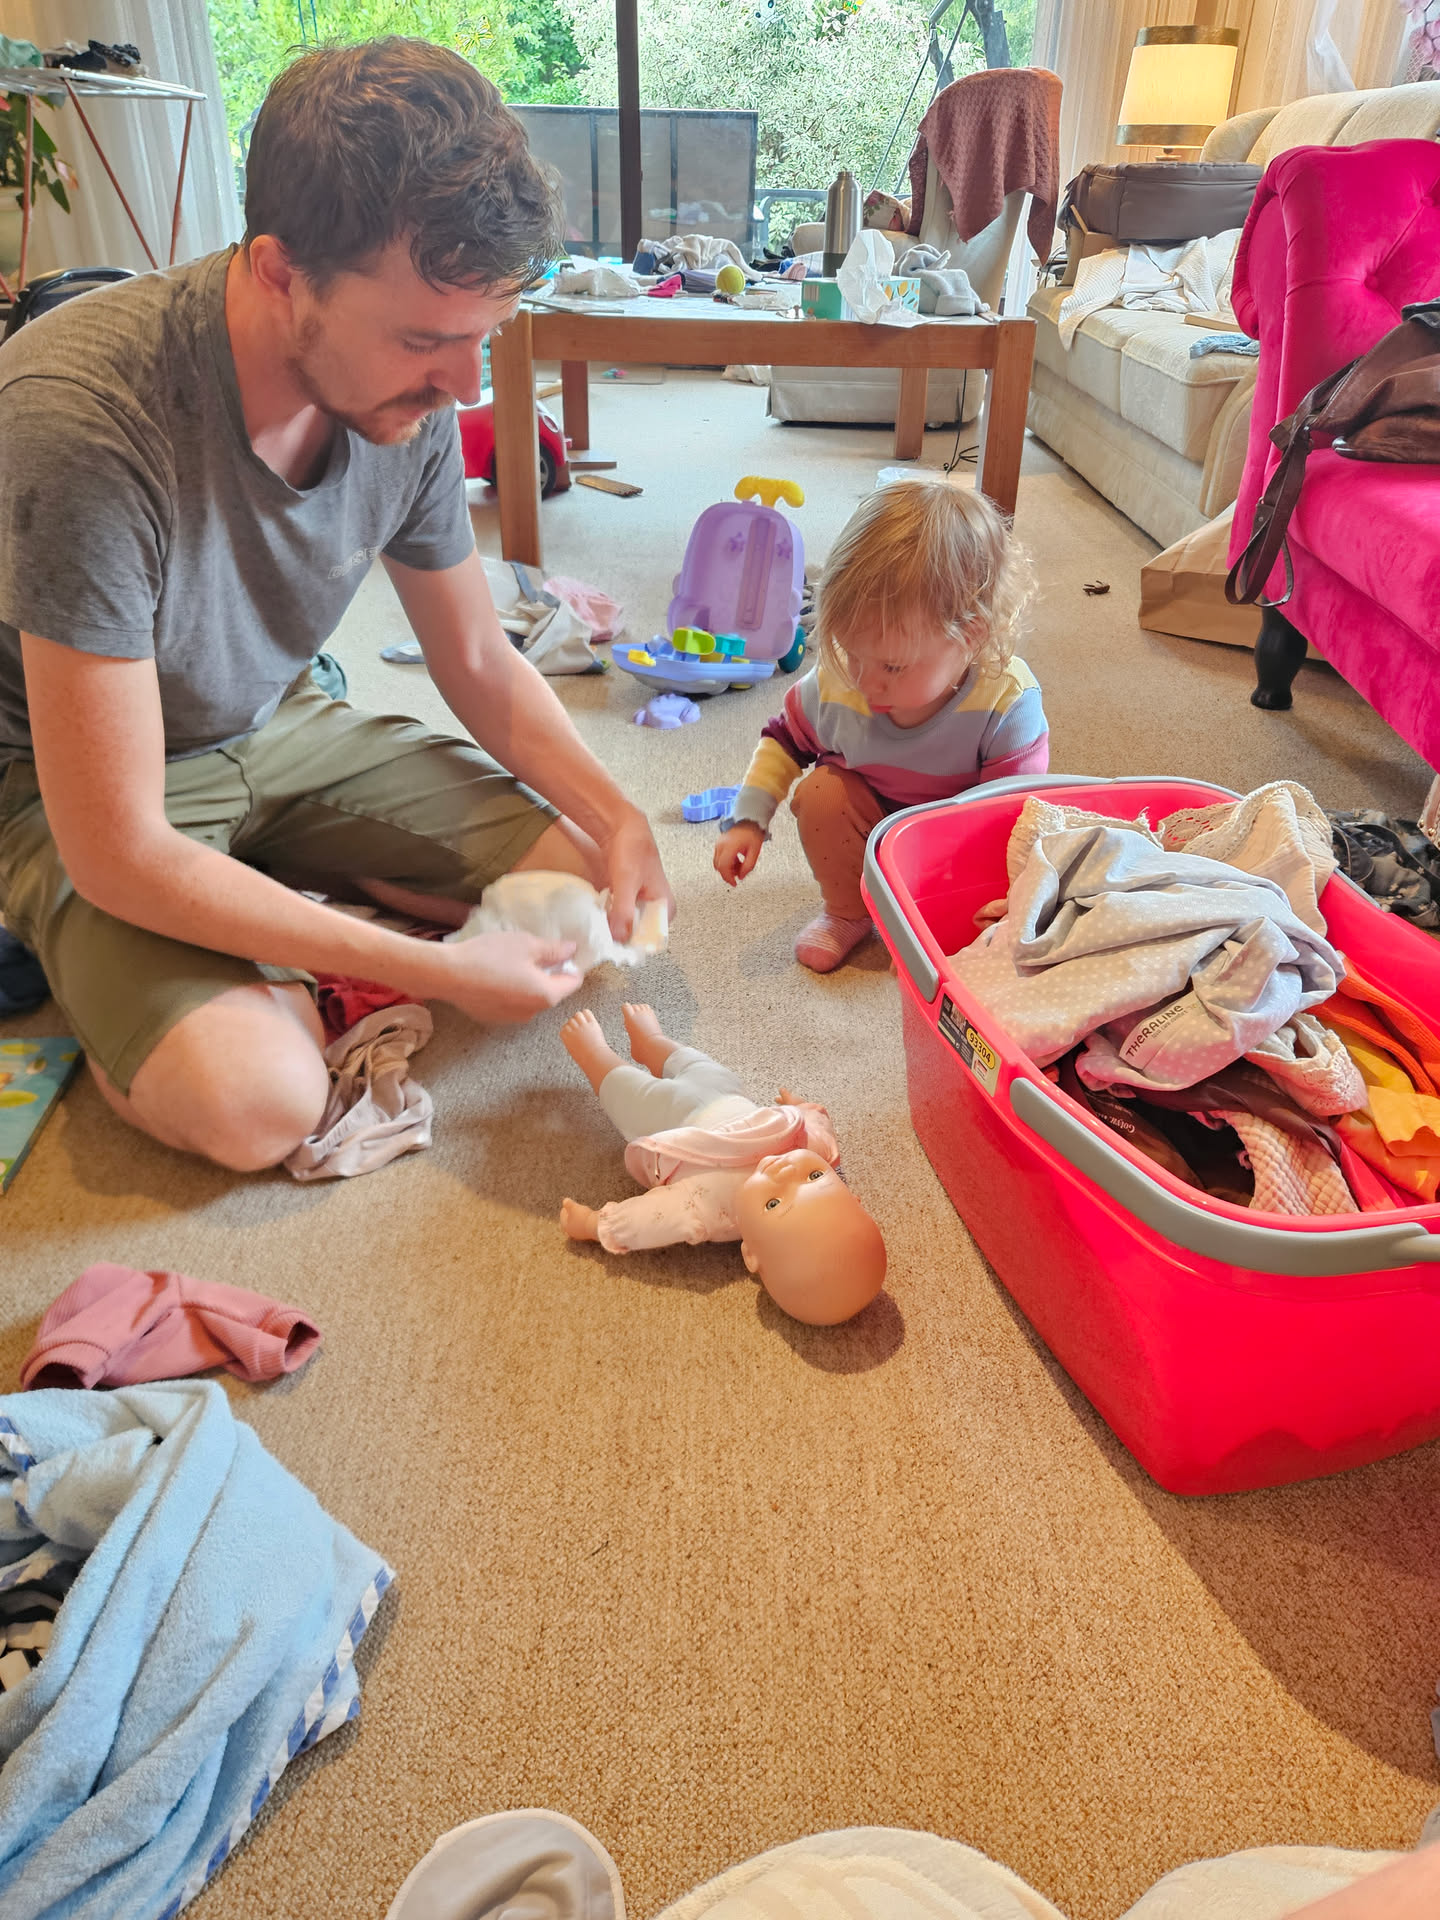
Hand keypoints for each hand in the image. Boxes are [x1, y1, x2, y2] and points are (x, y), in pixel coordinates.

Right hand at [430, 930, 581, 1023]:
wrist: (447, 975)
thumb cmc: (490, 956)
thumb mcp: (526, 944)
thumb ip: (553, 950)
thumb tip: (572, 950)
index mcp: (546, 995)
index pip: (573, 983)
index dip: (571, 965)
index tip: (560, 951)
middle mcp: (533, 1013)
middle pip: (551, 991)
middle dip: (548, 973)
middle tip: (533, 951)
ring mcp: (512, 1019)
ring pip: (530, 998)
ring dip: (528, 982)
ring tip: (511, 961)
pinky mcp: (493, 1018)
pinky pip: (512, 1003)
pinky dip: (510, 990)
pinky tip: (495, 974)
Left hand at [598, 805, 674, 940]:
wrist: (621, 826)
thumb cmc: (632, 850)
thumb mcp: (627, 883)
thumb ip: (624, 911)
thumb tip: (619, 939)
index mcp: (666, 906)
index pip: (652, 939)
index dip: (634, 945)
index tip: (615, 947)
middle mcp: (657, 908)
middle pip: (639, 933)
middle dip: (621, 935)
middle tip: (602, 937)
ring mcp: (642, 902)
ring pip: (628, 924)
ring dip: (614, 926)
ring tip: (599, 925)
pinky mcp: (629, 897)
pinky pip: (620, 914)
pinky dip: (610, 915)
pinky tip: (599, 914)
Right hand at [714, 822, 764, 885]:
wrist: (749, 819)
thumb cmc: (753, 832)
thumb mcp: (755, 851)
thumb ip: (748, 866)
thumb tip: (741, 876)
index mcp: (730, 846)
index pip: (724, 867)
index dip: (728, 878)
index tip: (734, 884)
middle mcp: (721, 845)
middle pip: (719, 866)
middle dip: (727, 874)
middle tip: (737, 878)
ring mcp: (719, 843)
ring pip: (718, 862)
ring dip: (727, 868)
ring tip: (739, 867)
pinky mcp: (719, 843)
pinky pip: (719, 856)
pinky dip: (726, 862)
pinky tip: (736, 861)